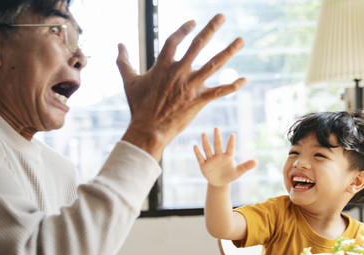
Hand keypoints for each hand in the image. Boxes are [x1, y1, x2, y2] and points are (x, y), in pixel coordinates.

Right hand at [117, 14, 246, 160]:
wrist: (149, 129)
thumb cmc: (138, 106)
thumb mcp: (129, 81)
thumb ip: (123, 61)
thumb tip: (119, 44)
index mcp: (163, 65)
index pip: (175, 40)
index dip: (184, 29)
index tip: (193, 22)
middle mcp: (179, 71)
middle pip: (198, 45)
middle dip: (211, 29)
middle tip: (222, 16)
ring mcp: (190, 85)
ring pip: (214, 64)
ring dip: (229, 51)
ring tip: (241, 40)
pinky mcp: (199, 100)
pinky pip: (219, 91)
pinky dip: (232, 86)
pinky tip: (244, 80)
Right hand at [194, 127, 255, 186]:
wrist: (219, 182)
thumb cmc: (230, 174)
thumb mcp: (238, 172)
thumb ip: (246, 166)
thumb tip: (256, 161)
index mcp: (228, 157)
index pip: (230, 148)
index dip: (231, 142)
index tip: (233, 135)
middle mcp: (219, 156)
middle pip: (217, 146)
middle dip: (217, 137)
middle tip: (217, 127)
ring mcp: (211, 160)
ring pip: (207, 150)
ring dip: (205, 142)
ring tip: (203, 133)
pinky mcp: (204, 165)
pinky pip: (200, 158)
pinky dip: (197, 152)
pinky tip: (195, 146)